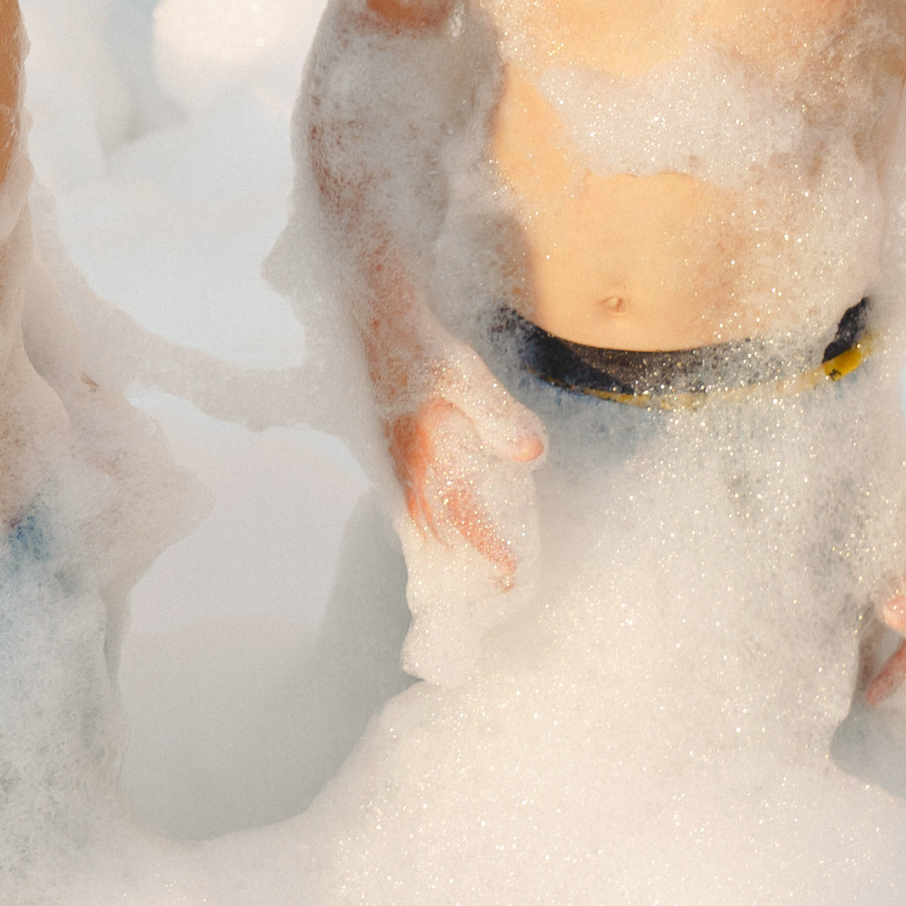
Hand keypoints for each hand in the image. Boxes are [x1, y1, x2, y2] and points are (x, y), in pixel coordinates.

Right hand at [384, 355, 544, 586]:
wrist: (373, 322)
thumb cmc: (422, 346)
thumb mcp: (466, 373)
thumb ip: (499, 415)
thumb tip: (532, 453)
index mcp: (430, 449)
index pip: (463, 510)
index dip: (488, 543)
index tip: (510, 573)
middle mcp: (408, 463)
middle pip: (440, 525)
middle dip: (469, 556)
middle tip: (499, 584)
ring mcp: (393, 460)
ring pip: (420, 516)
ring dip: (445, 544)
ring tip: (466, 569)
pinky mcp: (387, 450)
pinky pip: (405, 498)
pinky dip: (423, 520)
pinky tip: (432, 526)